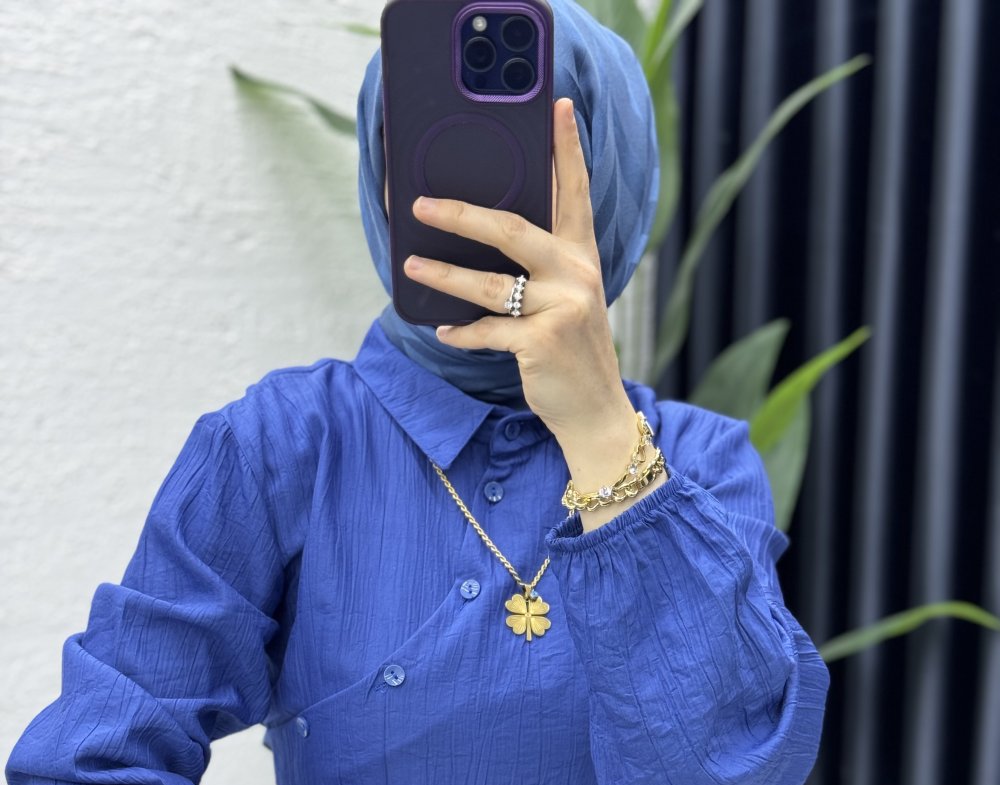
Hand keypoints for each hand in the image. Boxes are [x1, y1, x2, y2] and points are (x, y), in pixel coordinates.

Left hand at [402, 97, 629, 445]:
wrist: (595, 410)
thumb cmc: (572, 353)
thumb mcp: (568, 301)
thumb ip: (541, 270)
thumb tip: (485, 242)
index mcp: (582, 258)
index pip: (574, 193)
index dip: (567, 150)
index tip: (558, 108)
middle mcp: (575, 275)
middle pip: (512, 230)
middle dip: (462, 215)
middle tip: (422, 207)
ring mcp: (561, 308)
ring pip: (490, 284)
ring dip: (444, 276)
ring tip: (411, 267)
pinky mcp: (542, 343)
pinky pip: (487, 331)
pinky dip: (462, 333)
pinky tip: (445, 331)